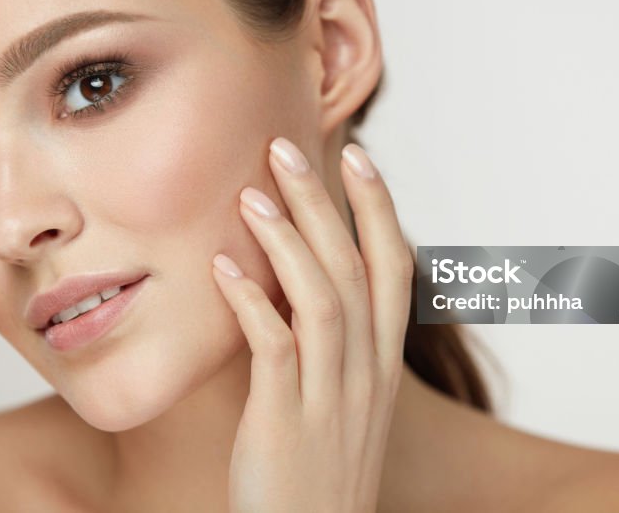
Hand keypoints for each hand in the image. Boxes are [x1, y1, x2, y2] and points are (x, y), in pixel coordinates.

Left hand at [211, 136, 413, 512]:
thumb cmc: (316, 470)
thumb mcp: (340, 402)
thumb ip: (328, 342)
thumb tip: (293, 278)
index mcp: (382, 363)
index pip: (395, 269)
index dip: (379, 209)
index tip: (356, 155)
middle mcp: (367, 374)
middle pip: (357, 268)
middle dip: (325, 203)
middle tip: (286, 148)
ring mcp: (331, 399)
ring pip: (324, 299)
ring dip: (289, 241)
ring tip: (251, 194)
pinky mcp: (287, 425)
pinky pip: (275, 350)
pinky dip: (252, 302)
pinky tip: (223, 267)